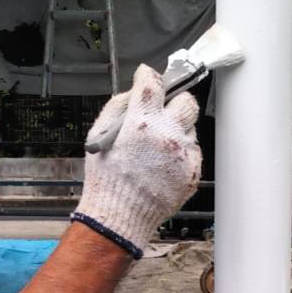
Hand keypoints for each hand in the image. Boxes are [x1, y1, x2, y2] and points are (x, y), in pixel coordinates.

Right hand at [76, 65, 201, 251]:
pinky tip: (162, 167)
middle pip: (187, 102)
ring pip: (190, 129)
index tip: (147, 76)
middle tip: (163, 113)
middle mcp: (167, 135)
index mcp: (142, 122)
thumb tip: (134, 92)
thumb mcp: (99, 136)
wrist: (119, 216)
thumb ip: (118, 107)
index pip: (154, 84)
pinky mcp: (192, 172)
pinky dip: (180, 155)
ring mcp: (183, 155)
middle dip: (175, 103)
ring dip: (176, 132)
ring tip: (157, 150)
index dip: (149, 75)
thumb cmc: (106, 179)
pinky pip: (192, 153)